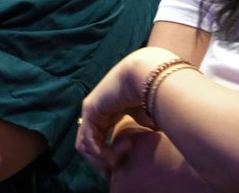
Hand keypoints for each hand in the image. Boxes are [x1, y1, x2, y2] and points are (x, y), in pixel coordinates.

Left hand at [75, 47, 177, 172]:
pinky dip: (101, 153)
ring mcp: (91, 110)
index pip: (99, 141)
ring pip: (86, 147)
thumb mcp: (145, 118)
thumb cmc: (152, 94)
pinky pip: (87, 141)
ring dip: (103, 158)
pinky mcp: (90, 109)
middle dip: (104, 161)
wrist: (147, 75)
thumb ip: (142, 129)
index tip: (124, 162)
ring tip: (120, 156)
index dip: (109, 157)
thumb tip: (147, 145)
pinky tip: (115, 152)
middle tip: (120, 163)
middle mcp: (97, 113)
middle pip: (90, 146)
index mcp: (108, 114)